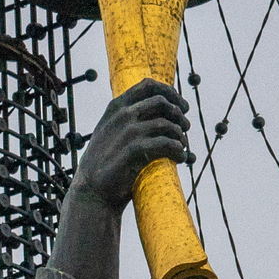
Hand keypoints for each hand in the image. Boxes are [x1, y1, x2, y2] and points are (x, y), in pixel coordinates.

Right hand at [70, 80, 191, 212]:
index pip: (149, 86)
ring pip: (168, 124)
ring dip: (181, 136)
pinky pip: (168, 144)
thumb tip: (156, 112)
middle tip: (186, 128)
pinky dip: (179, 151)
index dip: (171, 93)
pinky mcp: (136, 150)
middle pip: (163, 102)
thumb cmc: (106, 165)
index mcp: (116, 107)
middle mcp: (122, 115)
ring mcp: (128, 131)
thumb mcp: (109, 133)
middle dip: (179, 114)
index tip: (182, 106)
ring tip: (183, 147)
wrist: (93, 192)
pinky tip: (181, 158)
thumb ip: (126, 119)